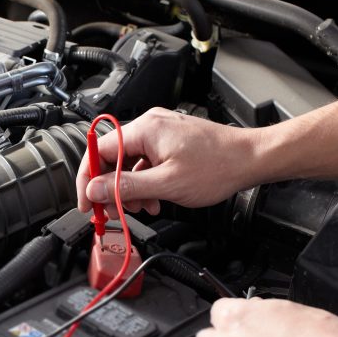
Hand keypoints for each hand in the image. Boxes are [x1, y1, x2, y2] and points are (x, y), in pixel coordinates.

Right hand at [76, 108, 259, 215]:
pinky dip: (144, 182)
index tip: (87, 202)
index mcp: (145, 130)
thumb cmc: (218, 166)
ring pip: (129, 162)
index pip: (99, 151)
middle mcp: (150, 125)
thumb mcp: (166, 184)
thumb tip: (94, 190)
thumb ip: (126, 187)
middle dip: (110, 188)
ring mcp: (160, 132)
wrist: (250, 159)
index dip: (88, 179)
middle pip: (112, 157)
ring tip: (141, 208)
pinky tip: (154, 199)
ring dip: (129, 188)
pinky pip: (145, 161)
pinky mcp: (170, 141)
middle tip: (112, 211)